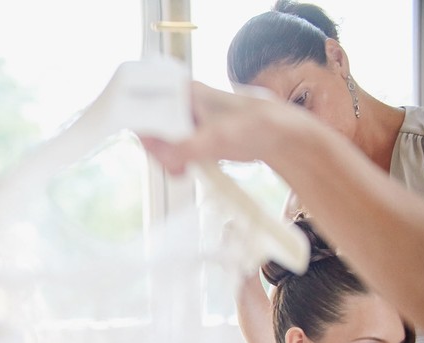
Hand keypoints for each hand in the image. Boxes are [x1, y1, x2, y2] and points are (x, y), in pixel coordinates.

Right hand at [140, 82, 289, 173]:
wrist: (280, 136)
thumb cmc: (255, 125)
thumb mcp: (216, 139)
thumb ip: (182, 147)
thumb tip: (156, 152)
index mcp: (184, 90)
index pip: (146, 104)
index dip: (142, 127)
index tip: (150, 146)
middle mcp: (182, 102)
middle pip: (151, 127)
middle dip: (158, 151)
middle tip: (173, 164)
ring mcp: (187, 120)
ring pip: (161, 142)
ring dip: (167, 160)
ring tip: (182, 170)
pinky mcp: (194, 135)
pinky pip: (173, 150)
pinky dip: (176, 162)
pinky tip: (186, 169)